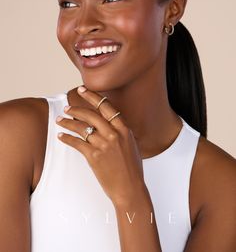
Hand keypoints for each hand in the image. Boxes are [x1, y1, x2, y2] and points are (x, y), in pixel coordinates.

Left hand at [56, 85, 145, 206]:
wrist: (130, 189)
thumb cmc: (132, 169)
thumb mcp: (132, 145)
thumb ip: (122, 133)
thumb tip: (114, 124)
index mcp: (124, 129)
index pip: (106, 106)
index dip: (93, 97)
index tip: (83, 90)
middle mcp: (114, 134)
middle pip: (91, 114)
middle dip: (76, 109)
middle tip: (67, 107)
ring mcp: (104, 144)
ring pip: (82, 127)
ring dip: (68, 122)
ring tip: (60, 120)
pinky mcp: (94, 156)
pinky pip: (77, 143)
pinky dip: (67, 138)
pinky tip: (61, 135)